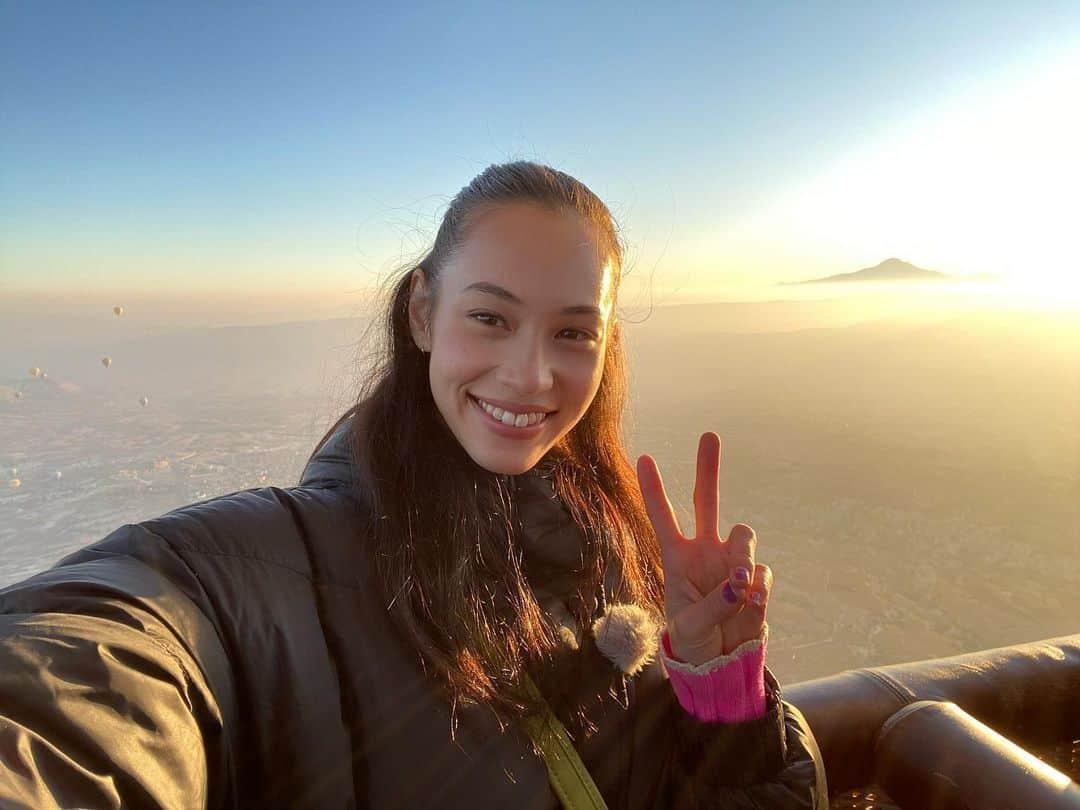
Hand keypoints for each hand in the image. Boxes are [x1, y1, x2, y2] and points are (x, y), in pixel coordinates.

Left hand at [636, 432, 772, 664]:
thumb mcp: (690, 628)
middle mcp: (704, 552)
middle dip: (708, 469)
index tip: (644, 458)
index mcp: (677, 558)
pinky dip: (758, 592)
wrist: (720, 663)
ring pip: (744, 535)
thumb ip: (713, 605)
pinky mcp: (756, 581)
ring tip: (739, 587)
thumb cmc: (693, 642)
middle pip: (706, 501)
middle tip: (708, 436)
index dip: (653, 489)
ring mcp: (731, 563)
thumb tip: (741, 584)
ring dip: (744, 557)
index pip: (663, 517)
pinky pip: (762, 574)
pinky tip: (748, 609)